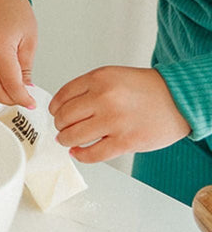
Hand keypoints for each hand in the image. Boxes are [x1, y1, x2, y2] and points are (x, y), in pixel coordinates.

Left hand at [50, 66, 190, 162]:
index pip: (62, 95)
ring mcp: (114, 121)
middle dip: (59, 124)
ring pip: (74, 135)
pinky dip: (81, 155)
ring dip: (66, 140)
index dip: (54, 107)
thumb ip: (88, 88)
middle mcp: (103, 99)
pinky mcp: (125, 142)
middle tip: (61, 127)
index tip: (54, 112)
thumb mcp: (111, 76)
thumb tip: (65, 105)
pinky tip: (78, 152)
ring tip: (66, 140)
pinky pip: (93, 154)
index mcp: (97, 79)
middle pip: (64, 116)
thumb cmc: (145, 88)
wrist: (177, 99)